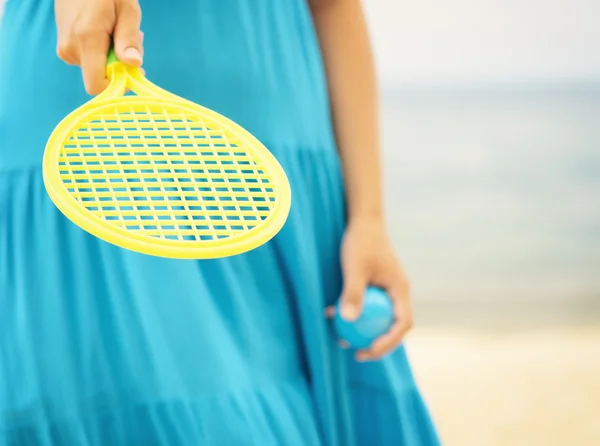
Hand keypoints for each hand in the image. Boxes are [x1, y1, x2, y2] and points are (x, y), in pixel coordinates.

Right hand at [55, 0, 143, 94]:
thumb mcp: (126, 9)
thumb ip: (128, 38)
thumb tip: (134, 64)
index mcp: (86, 40)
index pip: (96, 85)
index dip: (117, 85)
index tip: (133, 71)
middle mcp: (71, 49)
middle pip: (102, 76)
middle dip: (121, 64)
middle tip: (131, 37)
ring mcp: (65, 49)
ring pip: (98, 68)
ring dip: (114, 56)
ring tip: (117, 29)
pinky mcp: (65, 48)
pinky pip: (90, 60)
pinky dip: (103, 52)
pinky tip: (107, 31)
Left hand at [328, 218, 412, 360]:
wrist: (362, 221)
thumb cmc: (361, 242)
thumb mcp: (355, 268)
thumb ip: (352, 293)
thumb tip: (347, 321)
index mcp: (401, 289)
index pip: (402, 323)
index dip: (389, 341)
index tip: (369, 350)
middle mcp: (398, 293)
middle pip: (394, 326)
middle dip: (378, 344)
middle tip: (358, 353)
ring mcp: (387, 290)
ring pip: (380, 318)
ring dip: (364, 330)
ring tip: (342, 339)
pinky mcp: (375, 286)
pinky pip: (369, 307)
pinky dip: (354, 313)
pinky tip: (332, 316)